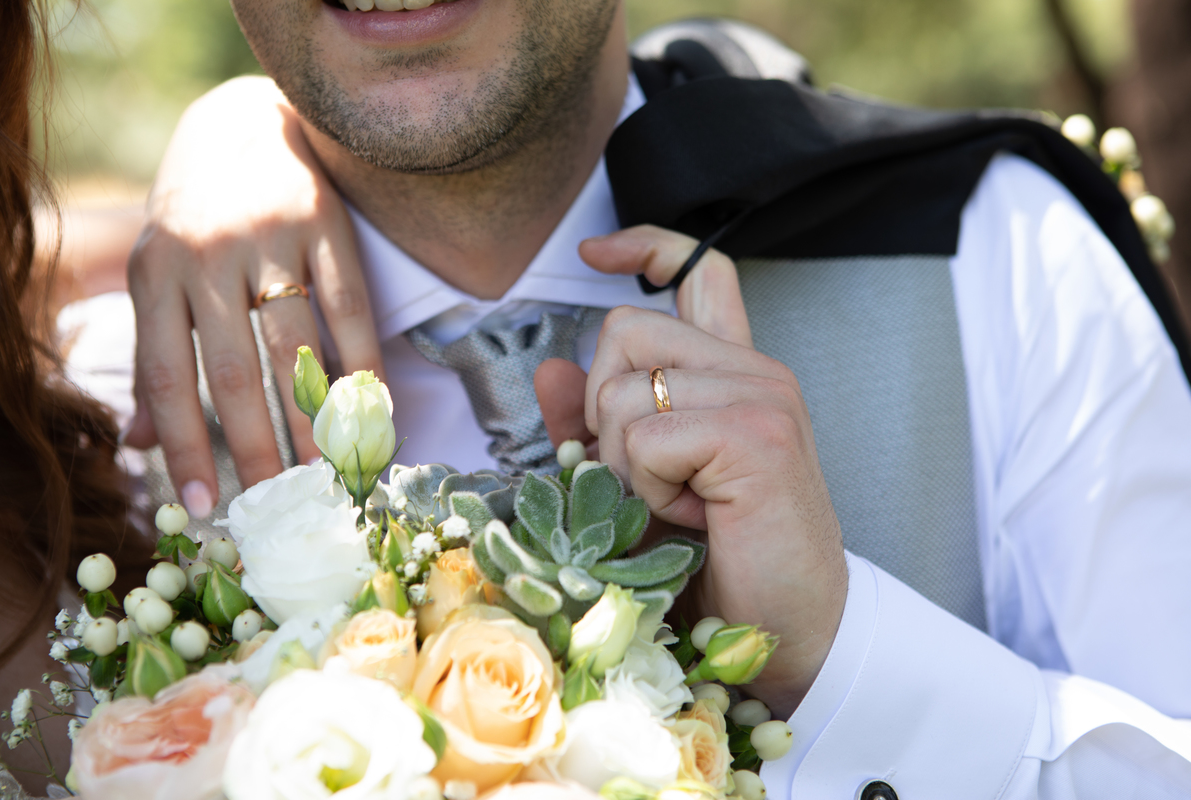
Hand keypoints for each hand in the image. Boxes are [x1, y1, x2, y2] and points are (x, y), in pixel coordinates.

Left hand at [126, 77, 381, 516]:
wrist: (241, 126)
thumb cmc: (194, 219)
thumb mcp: (158, 278)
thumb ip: (152, 357)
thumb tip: (143, 445)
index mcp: (156, 273)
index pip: (169, 376)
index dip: (185, 445)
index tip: (206, 504)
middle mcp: (208, 256)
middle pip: (236, 372)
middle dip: (257, 446)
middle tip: (278, 502)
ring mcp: (271, 238)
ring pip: (295, 346)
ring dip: (314, 417)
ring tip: (326, 470)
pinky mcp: (325, 225)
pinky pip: (349, 308)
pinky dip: (362, 361)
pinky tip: (371, 405)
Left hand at [535, 225, 846, 716]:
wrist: (785, 631)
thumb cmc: (715, 561)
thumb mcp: (640, 483)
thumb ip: (596, 426)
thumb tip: (551, 369)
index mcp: (733, 373)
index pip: (699, 271)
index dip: (645, 244)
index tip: (595, 252)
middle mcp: (754, 370)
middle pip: (625, 328)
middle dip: (603, 411)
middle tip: (649, 476)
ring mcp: (762, 395)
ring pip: (624, 388)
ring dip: (624, 462)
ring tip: (675, 504)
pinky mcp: (756, 434)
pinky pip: (645, 437)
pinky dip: (645, 487)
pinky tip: (690, 517)